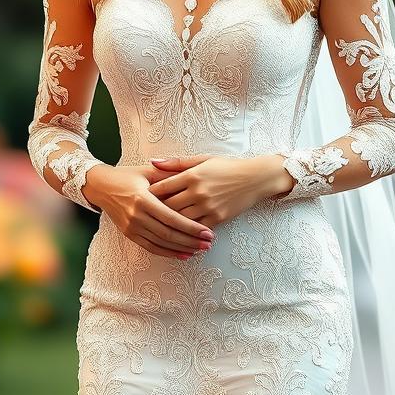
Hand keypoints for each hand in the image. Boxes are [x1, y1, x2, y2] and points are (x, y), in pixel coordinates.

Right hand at [85, 163, 214, 259]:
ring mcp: (131, 227)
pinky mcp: (129, 234)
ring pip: (161, 243)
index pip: (171, 218)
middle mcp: (136, 216)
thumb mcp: (147, 171)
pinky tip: (182, 254)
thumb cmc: (127, 176)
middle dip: (190, 241)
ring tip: (200, 250)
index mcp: (143, 199)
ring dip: (182, 249)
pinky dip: (168, 253)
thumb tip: (193, 178)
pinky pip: (151, 247)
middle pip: (168, 234)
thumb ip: (169, 175)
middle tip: (208, 243)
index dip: (191, 227)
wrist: (101, 186)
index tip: (207, 232)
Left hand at [147, 154, 275, 227]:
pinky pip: (196, 229)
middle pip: (168, 206)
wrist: (255, 178)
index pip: (163, 187)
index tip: (140, 197)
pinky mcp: (218, 218)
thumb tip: (152, 162)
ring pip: (180, 220)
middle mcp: (198, 191)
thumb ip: (176, 162)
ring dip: (169, 224)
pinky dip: (186, 232)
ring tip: (157, 226)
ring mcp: (208, 206)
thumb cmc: (227, 166)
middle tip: (144, 215)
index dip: (149, 194)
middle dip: (155, 211)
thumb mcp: (203, 159)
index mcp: (192, 175)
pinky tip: (178, 234)